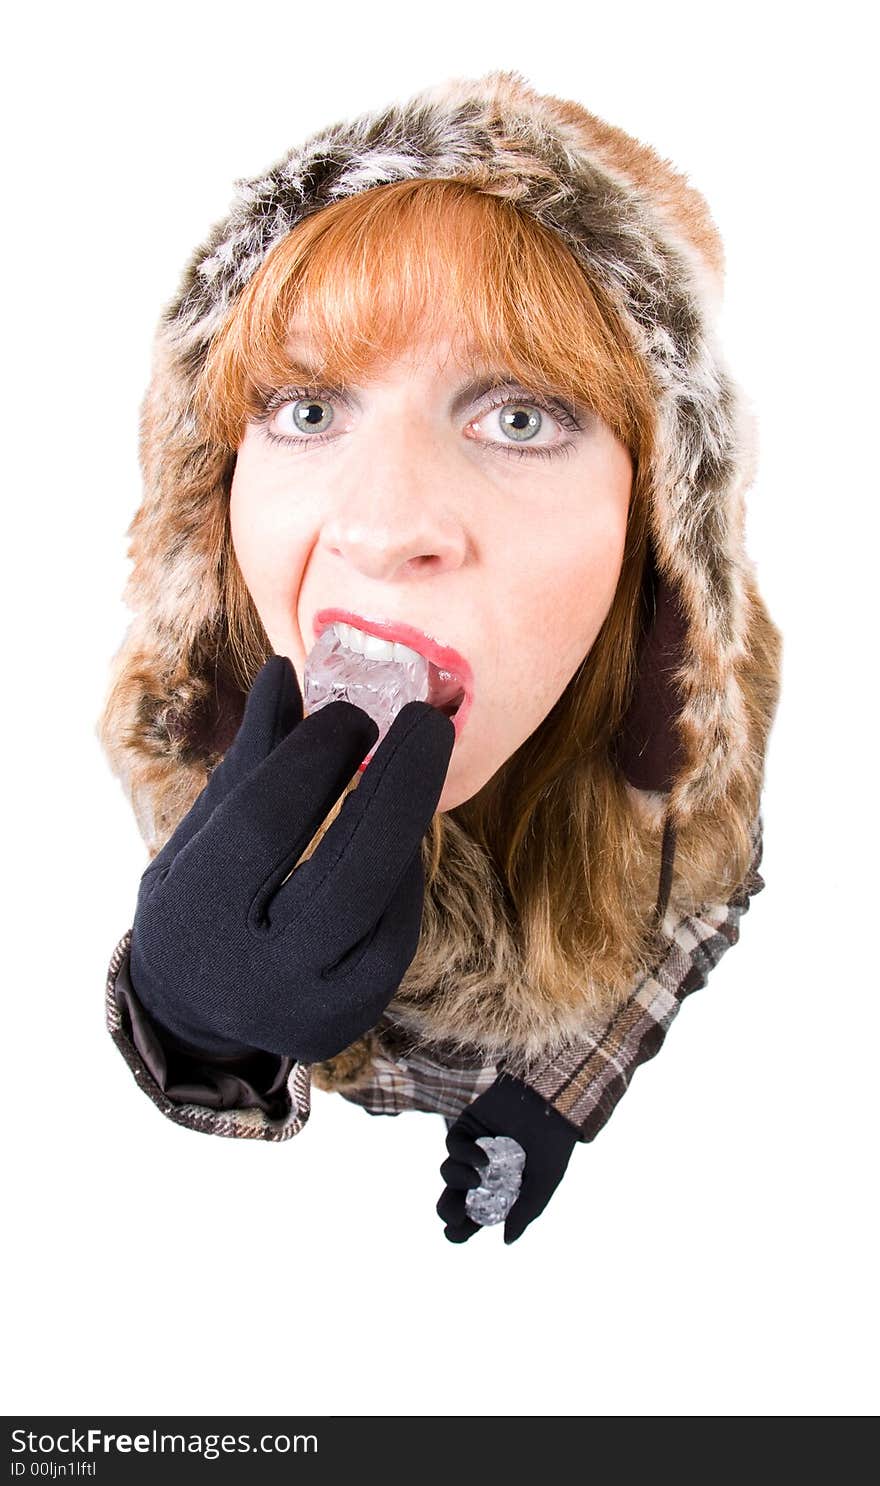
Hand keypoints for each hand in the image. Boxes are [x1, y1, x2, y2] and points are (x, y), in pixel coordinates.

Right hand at [128, 655, 454, 1062]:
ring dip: (405, 824)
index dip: (313, 759)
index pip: (266, 824)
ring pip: (386, 905)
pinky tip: (397, 834)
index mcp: (196, 915)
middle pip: (349, 872)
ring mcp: (311, 1007)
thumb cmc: (195, 900)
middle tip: (428, 718)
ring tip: (414, 762)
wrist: (192, 1014)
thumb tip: (285, 671)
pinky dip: (401, 875)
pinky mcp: (351, 1019)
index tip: (351, 709)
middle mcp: (254, 973)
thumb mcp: (201, 832)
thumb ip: (250, 761)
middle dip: (398, 785)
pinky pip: (397, 934)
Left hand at [437, 1073, 578, 1244]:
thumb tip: (506, 1241)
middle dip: (448, 1210)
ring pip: (448, 1172)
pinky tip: (481, 1158)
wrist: (551, 1103)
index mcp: (499, 1190)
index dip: (459, 1228)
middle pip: (452, 1196)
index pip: (473, 1215)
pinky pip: (452, 1146)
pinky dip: (462, 1154)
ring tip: (476, 1179)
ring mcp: (472, 1148)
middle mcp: (482, 1172)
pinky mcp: (466, 1126)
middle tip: (455, 1216)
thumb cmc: (552, 1144)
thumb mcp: (544, 1182)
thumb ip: (525, 1211)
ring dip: (456, 1179)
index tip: (453, 1235)